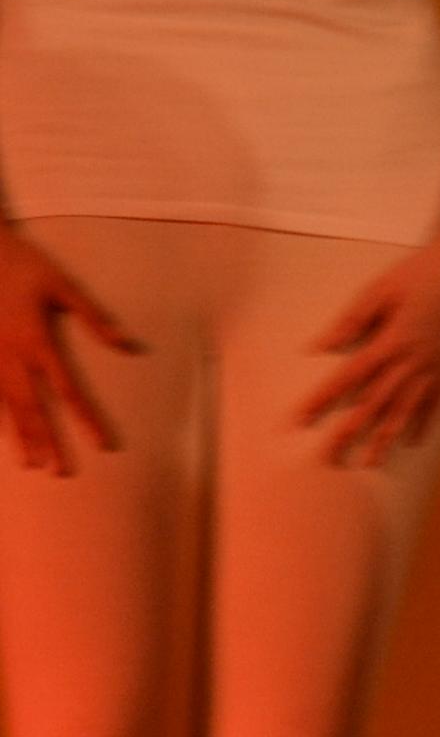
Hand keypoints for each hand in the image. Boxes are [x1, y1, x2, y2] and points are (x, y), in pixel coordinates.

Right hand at [0, 228, 139, 472]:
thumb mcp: (63, 285)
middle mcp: (10, 355)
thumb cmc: (22, 264)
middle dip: (48, 441)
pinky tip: (4, 433)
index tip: (102, 445)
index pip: (68, 390)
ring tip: (32, 463)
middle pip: (33, 407)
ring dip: (20, 435)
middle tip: (61, 472)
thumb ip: (95, 317)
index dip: (86, 419)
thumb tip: (129, 345)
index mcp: (37, 340)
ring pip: (6, 404)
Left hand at [302, 225, 439, 466]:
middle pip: (375, 404)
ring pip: (405, 411)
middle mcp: (411, 362)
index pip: (349, 378)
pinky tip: (412, 441)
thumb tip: (321, 346)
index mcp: (390, 342)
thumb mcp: (378, 290)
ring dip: (386, 438)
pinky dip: (423, 423)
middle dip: (351, 432)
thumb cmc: (419, 274)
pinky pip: (435, 403)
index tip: (303, 420)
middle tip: (331, 457)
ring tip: (370, 462)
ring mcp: (433, 368)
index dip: (325, 400)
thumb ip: (352, 320)